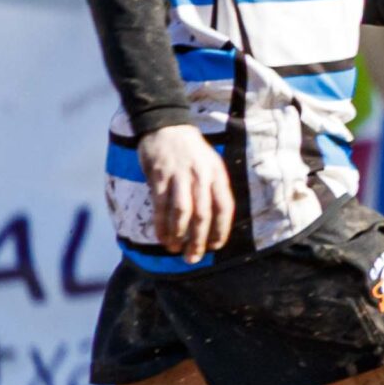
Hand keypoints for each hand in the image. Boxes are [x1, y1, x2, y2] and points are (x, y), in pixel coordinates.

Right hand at [138, 124, 232, 260]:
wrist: (166, 126)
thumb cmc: (192, 151)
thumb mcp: (212, 165)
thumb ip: (214, 189)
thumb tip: (215, 221)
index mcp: (217, 175)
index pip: (224, 208)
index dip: (221, 230)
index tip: (215, 247)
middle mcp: (201, 177)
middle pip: (203, 215)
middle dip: (198, 240)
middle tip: (193, 258)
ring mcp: (179, 177)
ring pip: (182, 213)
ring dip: (178, 235)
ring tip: (175, 250)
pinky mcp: (159, 177)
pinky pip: (160, 206)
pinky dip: (161, 224)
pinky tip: (161, 237)